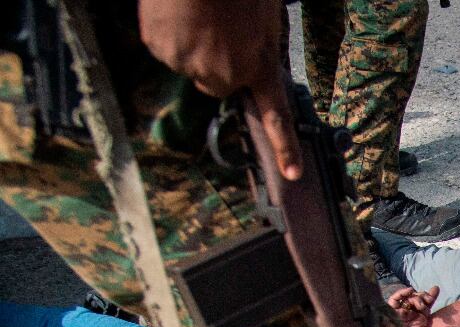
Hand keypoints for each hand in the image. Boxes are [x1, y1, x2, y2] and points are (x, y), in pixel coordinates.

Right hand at [138, 0, 301, 179]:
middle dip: (219, 65)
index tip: (293, 174)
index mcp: (259, 65)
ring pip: (190, 65)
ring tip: (197, 14)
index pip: (277, 116)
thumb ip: (262, 44)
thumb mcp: (266, 15)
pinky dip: (168, 32)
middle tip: (218, 30)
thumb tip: (254, 55)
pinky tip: (178, 11)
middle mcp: (226, 75)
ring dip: (192, 45)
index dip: (285, 147)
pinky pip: (165, 48)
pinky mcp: (162, 50)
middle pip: (219, 85)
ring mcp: (191, 65)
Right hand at [388, 286, 452, 326]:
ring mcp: (400, 313)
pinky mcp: (390, 314)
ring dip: (415, 296)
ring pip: (407, 298)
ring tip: (420, 303)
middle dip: (424, 296)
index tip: (436, 289)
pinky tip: (409, 292)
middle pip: (417, 298)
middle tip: (429, 300)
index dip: (431, 295)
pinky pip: (393, 300)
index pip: (426, 304)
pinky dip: (400, 293)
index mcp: (420, 320)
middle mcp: (410, 315)